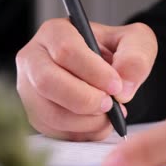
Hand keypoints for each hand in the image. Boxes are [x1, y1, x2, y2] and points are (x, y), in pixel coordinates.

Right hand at [16, 19, 156, 140]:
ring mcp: (29, 89)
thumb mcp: (136, 43)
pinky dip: (82, 133)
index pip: (65, 50)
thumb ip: (136, 58)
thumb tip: (123, 87)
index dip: (93, 72)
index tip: (116, 86)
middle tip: (110, 105)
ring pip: (50, 112)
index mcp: (55, 32)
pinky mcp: (35, 115)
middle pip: (47, 82)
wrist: (108, 75)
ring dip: (86, 121)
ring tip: (109, 115)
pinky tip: (98, 123)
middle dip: (84, 100)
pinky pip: (54, 132)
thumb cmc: (117, 53)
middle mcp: (34, 59)